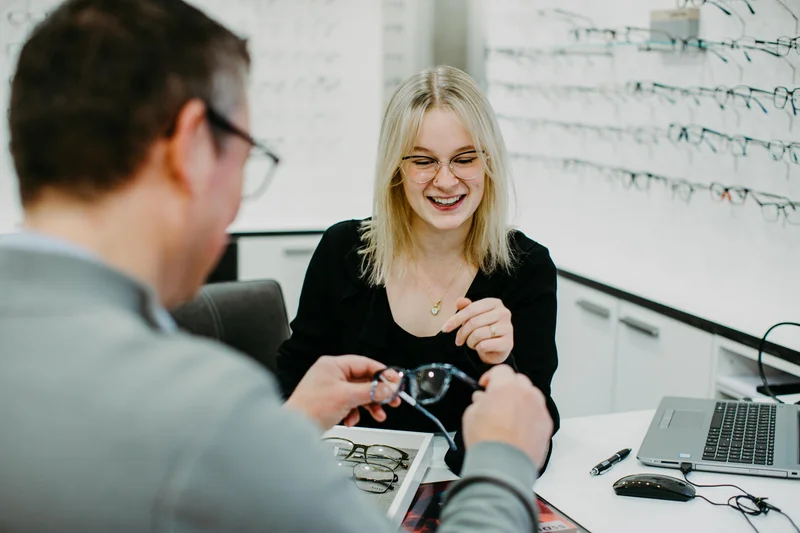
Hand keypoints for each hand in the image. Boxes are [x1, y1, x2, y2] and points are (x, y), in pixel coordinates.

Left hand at [284, 355, 399, 429]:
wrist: (294, 430)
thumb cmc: (310, 409)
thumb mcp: (347, 397)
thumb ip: (371, 391)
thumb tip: (389, 388)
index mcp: (333, 365)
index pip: (364, 363)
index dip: (382, 373)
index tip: (395, 383)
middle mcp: (331, 374)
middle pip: (363, 380)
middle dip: (377, 393)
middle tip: (392, 400)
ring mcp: (330, 388)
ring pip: (358, 394)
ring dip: (368, 405)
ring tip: (378, 415)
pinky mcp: (329, 402)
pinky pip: (349, 404)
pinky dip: (354, 413)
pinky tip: (351, 421)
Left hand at [441, 297, 512, 364]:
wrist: (497, 349)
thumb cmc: (484, 329)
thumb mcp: (473, 317)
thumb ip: (466, 308)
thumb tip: (458, 301)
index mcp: (495, 303)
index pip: (471, 309)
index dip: (455, 319)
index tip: (445, 329)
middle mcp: (504, 313)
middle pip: (473, 322)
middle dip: (462, 333)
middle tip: (459, 341)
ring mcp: (508, 328)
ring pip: (478, 334)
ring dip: (470, 342)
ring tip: (471, 343)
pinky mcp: (508, 343)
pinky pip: (484, 345)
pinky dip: (478, 348)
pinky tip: (480, 348)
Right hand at [461, 365, 552, 468]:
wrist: (502, 466)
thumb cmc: (486, 441)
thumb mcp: (470, 415)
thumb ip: (478, 401)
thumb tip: (482, 399)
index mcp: (506, 386)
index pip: (501, 370)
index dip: (491, 377)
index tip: (487, 387)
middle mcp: (526, 394)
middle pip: (519, 380)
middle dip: (508, 386)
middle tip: (497, 399)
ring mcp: (539, 409)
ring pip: (532, 395)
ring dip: (521, 399)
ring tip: (509, 415)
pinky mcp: (546, 424)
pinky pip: (538, 413)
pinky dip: (530, 415)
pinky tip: (519, 428)